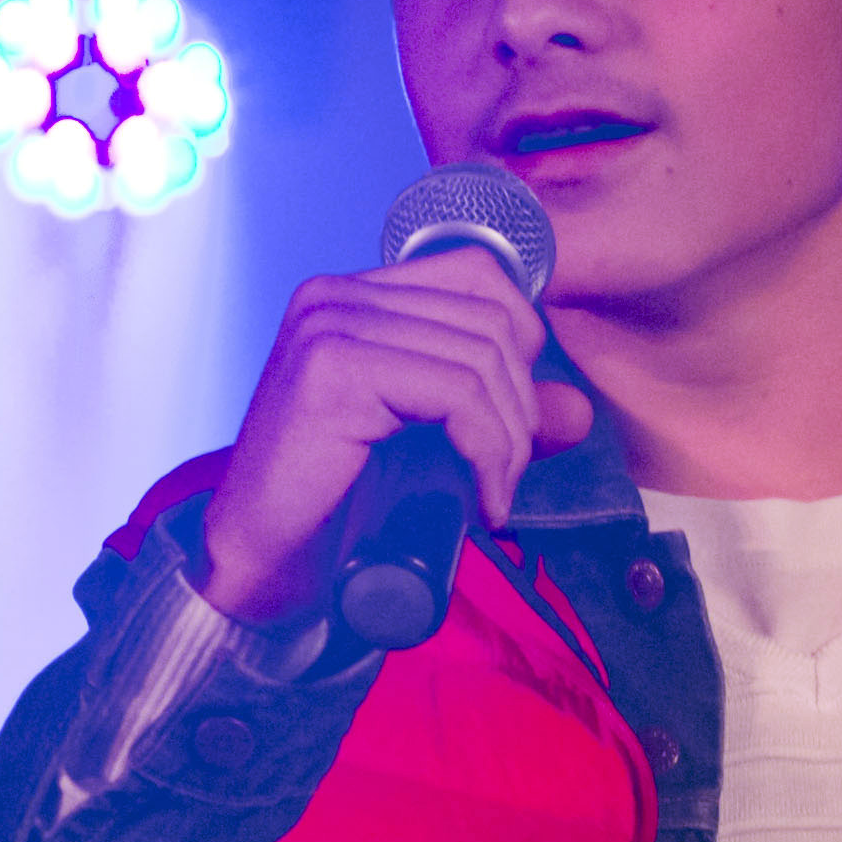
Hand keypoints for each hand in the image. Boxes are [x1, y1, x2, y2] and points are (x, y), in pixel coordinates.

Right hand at [201, 244, 598, 626]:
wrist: (262, 566)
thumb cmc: (337, 509)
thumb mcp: (433, 448)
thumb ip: (501, 418)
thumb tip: (579, 409)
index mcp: (353, 297)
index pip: (479, 274)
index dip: (522, 342)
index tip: (512, 421)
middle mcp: (335, 297)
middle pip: (491, 318)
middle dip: (522, 405)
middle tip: (505, 476)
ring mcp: (329, 326)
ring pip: (481, 359)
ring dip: (509, 440)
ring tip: (492, 495)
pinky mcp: (333, 370)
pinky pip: (456, 394)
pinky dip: (488, 452)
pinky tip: (482, 503)